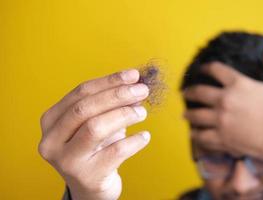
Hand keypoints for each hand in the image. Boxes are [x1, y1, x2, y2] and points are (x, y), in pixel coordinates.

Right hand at [38, 69, 149, 199]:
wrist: (92, 185)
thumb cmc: (95, 148)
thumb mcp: (96, 122)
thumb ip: (110, 104)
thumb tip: (134, 84)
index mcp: (51, 120)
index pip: (81, 92)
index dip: (109, 81)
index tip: (133, 75)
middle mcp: (52, 140)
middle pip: (85, 108)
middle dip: (117, 95)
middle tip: (142, 90)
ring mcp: (67, 161)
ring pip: (95, 128)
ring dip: (124, 115)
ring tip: (142, 112)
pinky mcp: (87, 176)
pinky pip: (115, 152)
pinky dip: (134, 141)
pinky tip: (144, 136)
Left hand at [184, 50, 262, 157]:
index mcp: (239, 84)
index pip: (215, 70)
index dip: (206, 68)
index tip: (201, 69)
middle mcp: (225, 99)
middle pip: (199, 92)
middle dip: (189, 91)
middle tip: (185, 92)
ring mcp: (221, 119)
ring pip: (196, 115)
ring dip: (188, 114)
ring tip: (185, 114)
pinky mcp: (221, 137)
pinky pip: (202, 135)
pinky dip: (196, 134)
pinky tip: (193, 133)